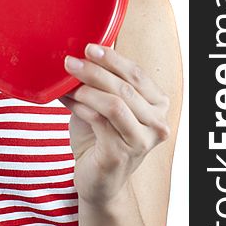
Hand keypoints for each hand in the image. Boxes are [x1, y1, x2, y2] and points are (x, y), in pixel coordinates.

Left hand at [59, 43, 169, 208]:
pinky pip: (99, 121)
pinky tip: (66, 100)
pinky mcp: (120, 154)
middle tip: (71, 61)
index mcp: (158, 105)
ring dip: (86, 88)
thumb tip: (81, 53)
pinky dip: (80, 106)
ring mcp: (142, 141)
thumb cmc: (101, 136)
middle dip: (95, 71)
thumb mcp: (106, 103)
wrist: (97, 178)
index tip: (89, 47)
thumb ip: (102, 81)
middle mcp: (157, 124)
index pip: (137, 74)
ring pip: (115, 104)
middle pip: (125, 87)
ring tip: (67, 81)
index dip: (112, 59)